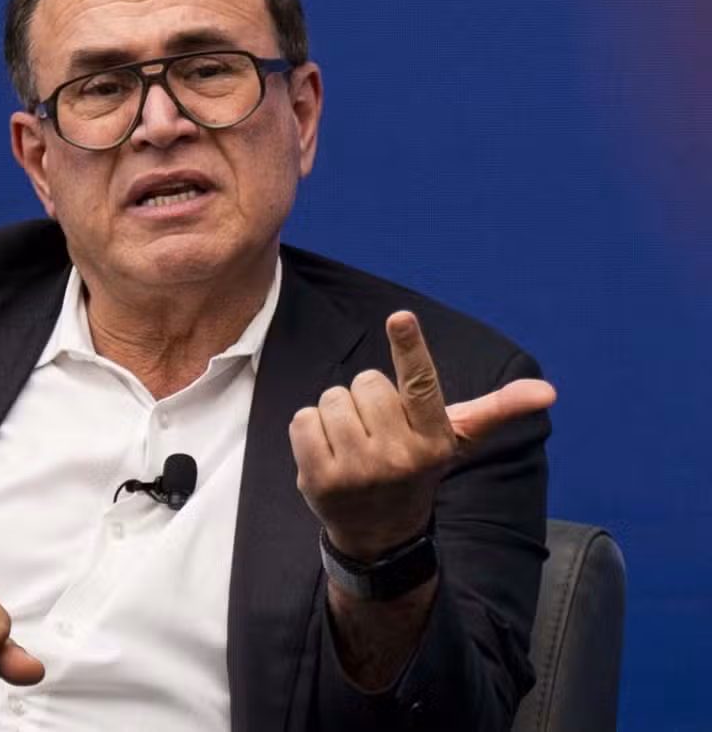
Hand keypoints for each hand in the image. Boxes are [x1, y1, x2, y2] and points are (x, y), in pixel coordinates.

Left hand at [289, 310, 555, 559]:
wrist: (380, 534)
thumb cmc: (415, 469)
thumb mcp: (455, 440)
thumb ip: (496, 409)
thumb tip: (548, 391)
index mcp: (434, 439)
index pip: (421, 384)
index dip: (410, 347)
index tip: (400, 316)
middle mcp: (399, 456)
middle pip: (365, 381)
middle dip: (365, 398)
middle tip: (375, 430)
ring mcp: (357, 470)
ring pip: (332, 398)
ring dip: (336, 413)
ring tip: (352, 443)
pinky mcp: (319, 479)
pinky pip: (303, 419)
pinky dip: (310, 429)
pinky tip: (328, 452)